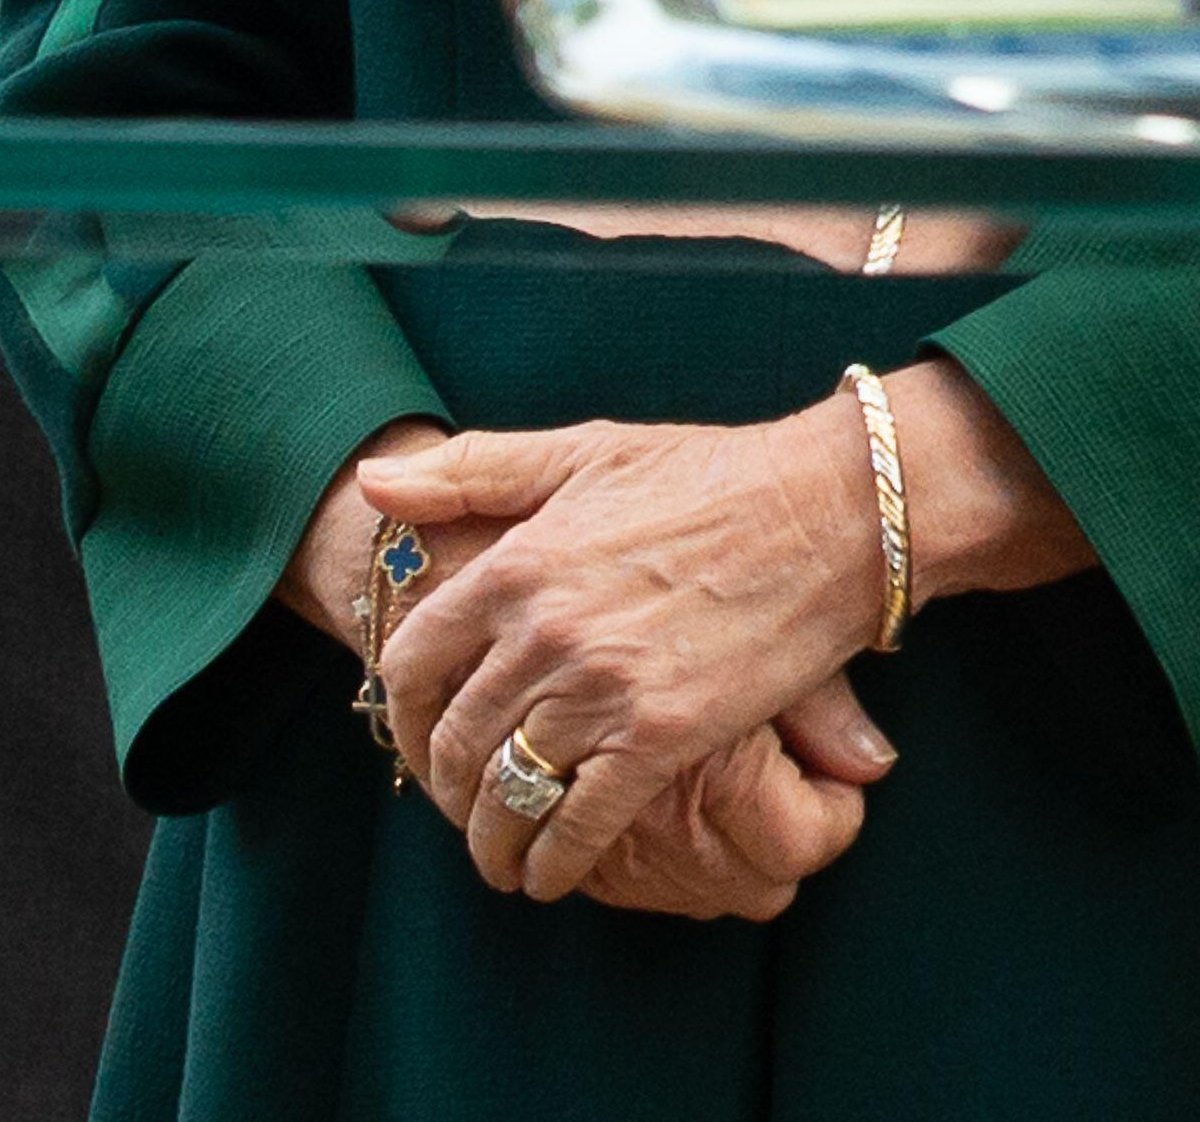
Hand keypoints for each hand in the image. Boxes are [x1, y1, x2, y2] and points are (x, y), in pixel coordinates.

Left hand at [359, 359, 1095, 902]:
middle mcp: (543, 633)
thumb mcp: (581, 452)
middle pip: (455, 738)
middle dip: (444, 789)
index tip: (414, 739)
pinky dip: (554, 862)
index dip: (399, 715)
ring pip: (509, 791)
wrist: (828, 511)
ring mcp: (600, 689)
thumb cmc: (708, 475)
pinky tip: (547, 880)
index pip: (412, 661)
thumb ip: (471, 472)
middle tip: (457, 810)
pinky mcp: (663, 735)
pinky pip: (581, 822)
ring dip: (490, 842)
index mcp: (514, 564)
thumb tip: (373, 482)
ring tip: (496, 862)